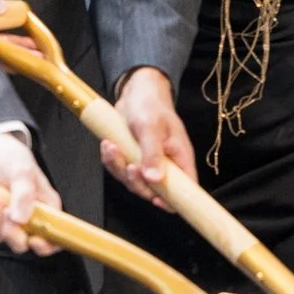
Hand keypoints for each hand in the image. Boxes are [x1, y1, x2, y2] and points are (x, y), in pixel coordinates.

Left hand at [0, 133, 59, 254]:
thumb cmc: (13, 158)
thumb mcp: (23, 171)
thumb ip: (24, 195)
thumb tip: (20, 220)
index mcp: (46, 209)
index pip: (53, 238)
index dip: (46, 246)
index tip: (34, 240)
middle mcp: (28, 218)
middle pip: (22, 244)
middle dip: (12, 234)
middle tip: (6, 214)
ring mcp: (7, 220)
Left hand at [103, 68, 195, 206]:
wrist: (137, 93)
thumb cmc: (151, 107)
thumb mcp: (152, 128)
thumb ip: (153, 154)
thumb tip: (154, 180)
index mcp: (180, 159)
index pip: (185, 189)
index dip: (173, 200)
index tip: (156, 200)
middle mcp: (165, 165)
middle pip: (153, 190)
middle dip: (136, 181)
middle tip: (130, 166)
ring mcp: (147, 164)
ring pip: (133, 182)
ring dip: (120, 168)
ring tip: (112, 147)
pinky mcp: (132, 159)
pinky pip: (119, 170)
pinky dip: (111, 161)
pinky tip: (108, 145)